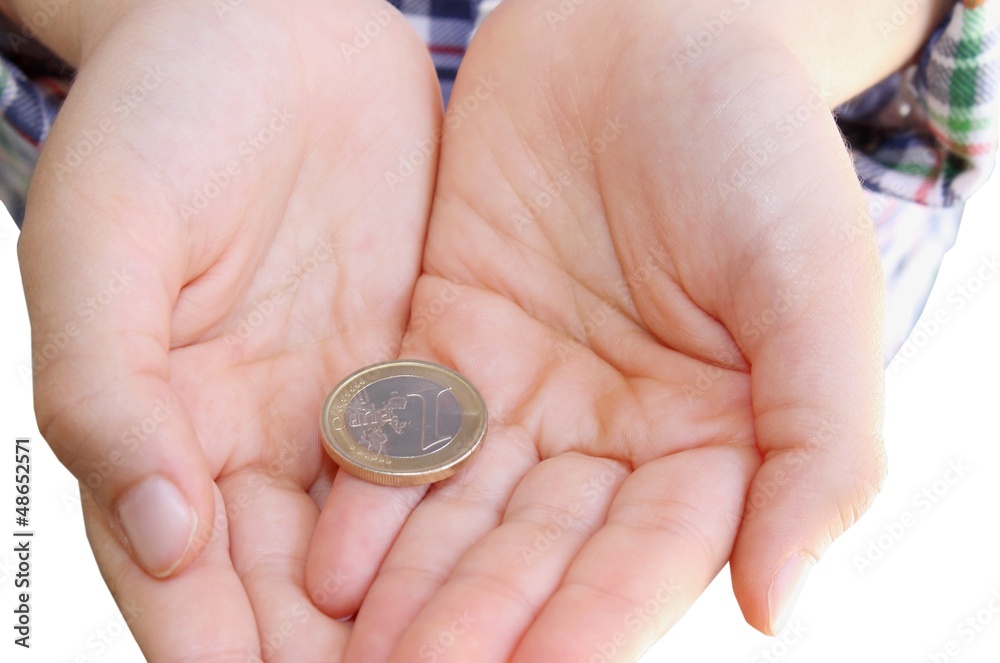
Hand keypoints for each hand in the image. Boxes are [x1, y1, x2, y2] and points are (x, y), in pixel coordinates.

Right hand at [17, 0, 440, 658]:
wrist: (268, 29)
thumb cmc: (160, 117)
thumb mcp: (104, 242)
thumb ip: (109, 389)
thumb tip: (160, 536)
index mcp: (160, 427)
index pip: (189, 581)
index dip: (226, 652)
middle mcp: (254, 442)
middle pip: (291, 592)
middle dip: (345, 661)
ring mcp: (339, 412)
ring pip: (381, 548)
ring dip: (424, 620)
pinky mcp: (415, 371)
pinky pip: (444, 466)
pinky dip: (473, 528)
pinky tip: (526, 574)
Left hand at [306, 1, 888, 659]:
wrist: (646, 25)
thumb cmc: (755, 142)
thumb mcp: (814, 282)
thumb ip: (817, 442)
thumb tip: (781, 604)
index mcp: (715, 436)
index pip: (652, 554)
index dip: (596, 618)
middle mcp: (616, 432)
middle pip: (544, 548)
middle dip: (484, 616)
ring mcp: (529, 390)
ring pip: (467, 507)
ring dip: (416, 577)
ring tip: (357, 642)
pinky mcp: (451, 340)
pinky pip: (410, 429)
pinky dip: (374, 488)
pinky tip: (331, 551)